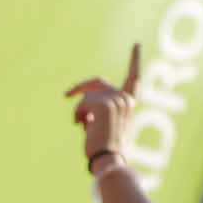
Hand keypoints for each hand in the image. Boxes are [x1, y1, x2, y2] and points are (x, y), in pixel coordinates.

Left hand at [64, 44, 140, 166]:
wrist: (107, 158)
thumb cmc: (104, 145)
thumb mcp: (104, 122)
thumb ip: (99, 106)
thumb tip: (80, 95)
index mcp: (129, 102)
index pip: (134, 77)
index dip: (135, 60)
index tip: (136, 44)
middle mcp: (125, 97)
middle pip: (97, 82)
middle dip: (79, 87)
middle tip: (66, 95)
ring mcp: (115, 99)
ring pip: (85, 97)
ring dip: (80, 112)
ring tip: (85, 127)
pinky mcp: (102, 104)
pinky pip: (80, 105)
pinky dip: (77, 116)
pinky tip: (83, 127)